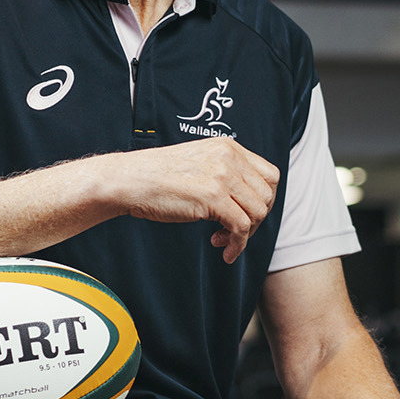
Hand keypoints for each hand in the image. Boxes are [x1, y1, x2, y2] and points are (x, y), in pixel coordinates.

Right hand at [113, 139, 279, 263]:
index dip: (263, 200)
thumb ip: (226, 174)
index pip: (270, 175)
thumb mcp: (200, 164)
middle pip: (267, 195)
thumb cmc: (158, 177)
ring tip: (222, 240)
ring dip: (245, 234)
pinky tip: (224, 250)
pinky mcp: (213, 197)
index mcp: (229, 147)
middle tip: (234, 231)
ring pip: (258, 212)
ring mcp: (222, 176)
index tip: (247, 214)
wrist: (130, 180)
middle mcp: (229, 158)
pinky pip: (241, 227)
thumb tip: (249, 202)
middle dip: (256, 219)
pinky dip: (237, 245)